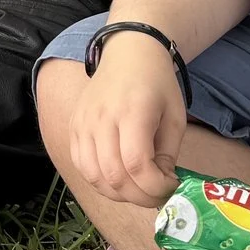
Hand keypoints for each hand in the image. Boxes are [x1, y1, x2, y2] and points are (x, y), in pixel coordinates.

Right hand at [61, 34, 186, 206]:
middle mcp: (102, 119)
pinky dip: (100, 181)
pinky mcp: (74, 128)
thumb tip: (160, 184)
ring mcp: (83, 124)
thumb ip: (168, 154)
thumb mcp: (175, 117)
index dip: (155, 186)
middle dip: (140, 196)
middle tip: (157, 194)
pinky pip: (81, 166)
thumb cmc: (157, 84)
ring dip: (119, 194)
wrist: (128, 54)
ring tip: (138, 188)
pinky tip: (118, 179)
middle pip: (114, 176)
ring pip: (94, 177)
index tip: (170, 186)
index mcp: (132, 112)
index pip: (137, 165)